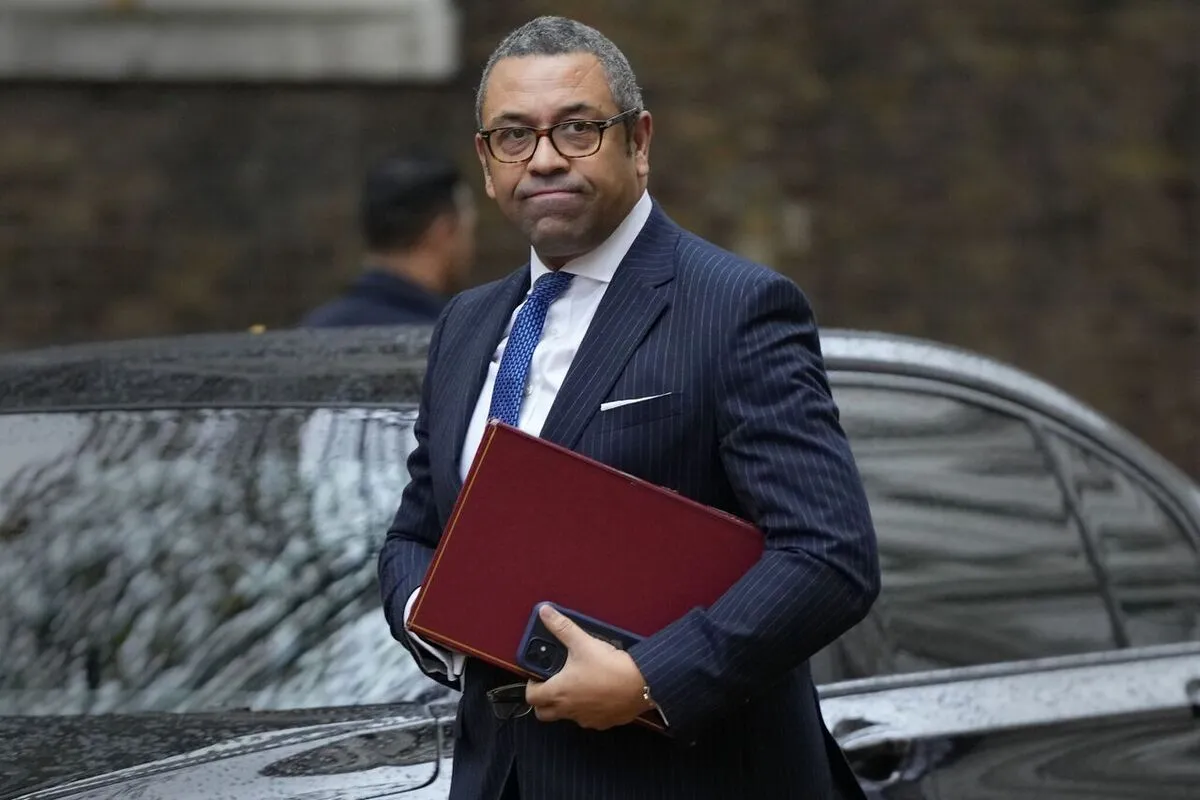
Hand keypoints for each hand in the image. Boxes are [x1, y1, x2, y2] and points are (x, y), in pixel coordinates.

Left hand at [524, 604, 652, 729]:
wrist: (641, 684)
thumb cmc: (609, 666)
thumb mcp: (582, 642)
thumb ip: (561, 627)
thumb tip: (544, 612)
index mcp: (559, 692)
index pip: (531, 697)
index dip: (531, 685)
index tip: (539, 674)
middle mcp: (568, 710)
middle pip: (544, 713)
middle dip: (544, 700)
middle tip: (553, 682)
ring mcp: (586, 719)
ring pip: (566, 717)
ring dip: (566, 704)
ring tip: (577, 684)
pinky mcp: (603, 723)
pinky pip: (588, 719)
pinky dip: (587, 709)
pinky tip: (597, 694)